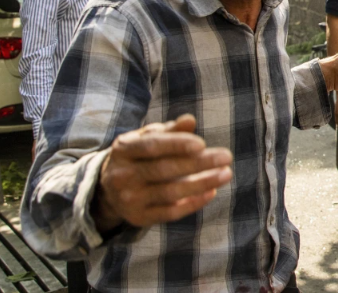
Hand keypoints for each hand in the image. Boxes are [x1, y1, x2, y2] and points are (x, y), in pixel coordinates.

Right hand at [92, 114, 232, 232]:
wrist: (109, 188)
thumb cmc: (139, 155)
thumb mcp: (148, 138)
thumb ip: (170, 130)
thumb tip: (190, 120)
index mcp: (123, 150)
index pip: (151, 146)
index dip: (177, 144)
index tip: (202, 144)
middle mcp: (122, 176)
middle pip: (163, 170)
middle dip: (198, 163)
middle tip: (227, 156)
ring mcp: (129, 199)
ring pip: (169, 193)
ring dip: (201, 184)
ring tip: (226, 174)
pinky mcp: (139, 218)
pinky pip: (170, 212)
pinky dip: (193, 203)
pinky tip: (212, 192)